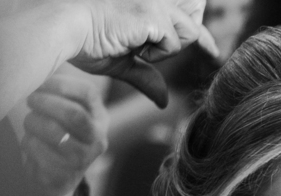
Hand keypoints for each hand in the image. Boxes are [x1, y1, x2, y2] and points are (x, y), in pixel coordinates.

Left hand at [21, 74, 108, 195]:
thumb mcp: (67, 114)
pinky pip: (39, 151)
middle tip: (30, 99)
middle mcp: (97, 139)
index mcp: (99, 118)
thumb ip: (60, 94)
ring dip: (34, 122)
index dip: (60, 85)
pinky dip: (28, 142)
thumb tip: (37, 66)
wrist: (54, 182)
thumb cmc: (57, 137)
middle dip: (46, 103)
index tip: (40, 82)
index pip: (87, 94)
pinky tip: (30, 143)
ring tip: (29, 122)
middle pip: (74, 115)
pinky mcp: (64, 175)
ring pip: (55, 133)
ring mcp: (82, 160)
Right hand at [66, 0, 218, 107]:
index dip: (200, 33)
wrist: (68, 30)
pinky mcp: (154, 14)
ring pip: (189, 31)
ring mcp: (156, 3)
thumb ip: (146, 77)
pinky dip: (157, 53)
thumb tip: (163, 101)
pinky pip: (173, 43)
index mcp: (147, 5)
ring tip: (136, 47)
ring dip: (168, 49)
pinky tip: (132, 46)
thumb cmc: (86, 43)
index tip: (211, 50)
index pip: (184, 14)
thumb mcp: (123, 63)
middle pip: (195, 12)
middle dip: (196, 34)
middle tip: (185, 49)